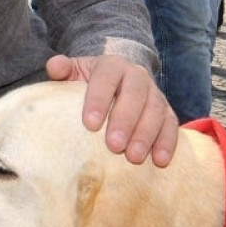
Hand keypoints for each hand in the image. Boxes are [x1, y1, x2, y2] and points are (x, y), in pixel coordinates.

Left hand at [46, 54, 177, 166]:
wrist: (115, 83)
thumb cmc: (88, 85)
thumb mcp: (74, 74)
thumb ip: (62, 70)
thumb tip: (54, 66)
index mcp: (112, 66)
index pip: (106, 78)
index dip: (99, 99)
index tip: (90, 124)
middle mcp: (137, 76)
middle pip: (135, 94)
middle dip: (125, 120)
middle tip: (114, 145)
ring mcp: (154, 94)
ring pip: (155, 110)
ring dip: (146, 134)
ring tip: (134, 157)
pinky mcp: (167, 112)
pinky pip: (171, 125)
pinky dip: (167, 142)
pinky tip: (160, 161)